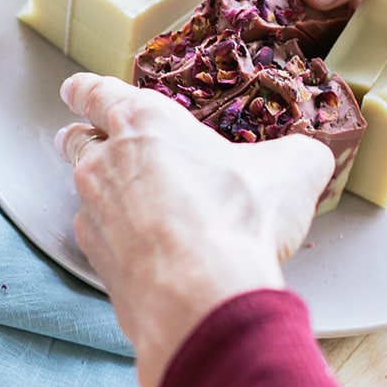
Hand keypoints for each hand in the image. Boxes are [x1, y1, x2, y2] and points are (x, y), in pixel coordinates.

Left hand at [55, 75, 332, 386]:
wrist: (203, 295)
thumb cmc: (238, 217)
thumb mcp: (292, 171)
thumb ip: (296, 156)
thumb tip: (310, 158)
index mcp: (146, 122)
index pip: (98, 94)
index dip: (86, 91)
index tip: (76, 91)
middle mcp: (108, 161)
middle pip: (78, 141)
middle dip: (80, 137)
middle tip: (84, 139)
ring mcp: (95, 214)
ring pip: (83, 191)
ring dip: (98, 192)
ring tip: (123, 201)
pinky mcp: (96, 261)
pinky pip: (97, 240)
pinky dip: (115, 242)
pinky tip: (143, 252)